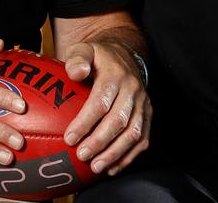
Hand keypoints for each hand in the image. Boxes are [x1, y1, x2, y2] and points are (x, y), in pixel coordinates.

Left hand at [59, 41, 150, 175]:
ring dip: (115, 153)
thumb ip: (77, 58)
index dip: (85, 122)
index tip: (69, 138)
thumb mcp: (84, 50)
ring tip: (96, 167)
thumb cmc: (97, 57)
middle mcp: (133, 89)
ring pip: (133, 133)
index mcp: (115, 74)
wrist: (124, 55)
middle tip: (81, 155)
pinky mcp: (148, 115)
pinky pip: (143, 140)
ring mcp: (143, 104)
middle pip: (118, 121)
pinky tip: (111, 168)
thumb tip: (75, 72)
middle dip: (99, 142)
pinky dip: (128, 157)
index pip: (101, 102)